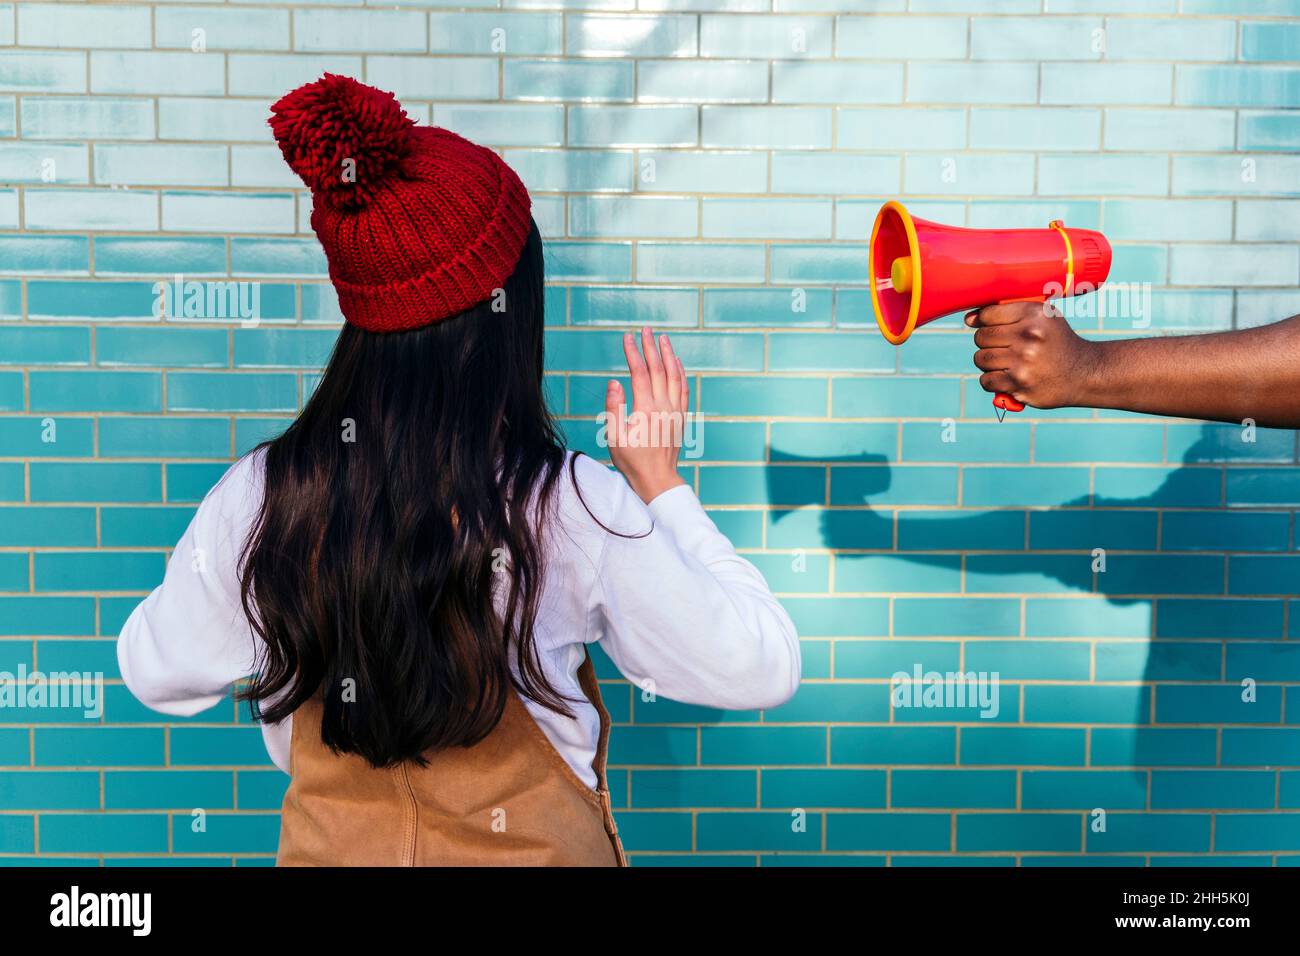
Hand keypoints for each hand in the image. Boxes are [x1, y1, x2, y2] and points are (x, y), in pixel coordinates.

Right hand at [605, 327, 688, 504]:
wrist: (658, 479)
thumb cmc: (632, 461)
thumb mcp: (614, 437)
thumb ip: (614, 408)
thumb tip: (615, 382)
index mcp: (646, 409)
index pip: (639, 372)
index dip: (633, 352)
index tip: (627, 337)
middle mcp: (664, 406)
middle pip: (658, 368)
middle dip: (650, 346)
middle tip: (645, 329)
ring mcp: (675, 410)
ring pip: (674, 375)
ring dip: (668, 354)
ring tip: (662, 338)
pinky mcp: (681, 416)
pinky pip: (683, 387)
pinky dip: (680, 372)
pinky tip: (676, 362)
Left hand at [967, 301, 1101, 409]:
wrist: (1084, 373)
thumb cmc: (1056, 342)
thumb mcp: (1043, 317)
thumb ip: (1007, 313)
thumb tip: (968, 319)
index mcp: (1033, 314)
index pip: (987, 314)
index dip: (984, 321)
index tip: (992, 327)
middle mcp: (1028, 336)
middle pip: (981, 337)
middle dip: (987, 342)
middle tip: (1004, 347)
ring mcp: (1023, 362)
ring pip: (981, 358)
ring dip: (988, 362)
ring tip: (1005, 362)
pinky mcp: (1019, 385)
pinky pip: (986, 380)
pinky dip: (991, 380)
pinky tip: (1006, 377)